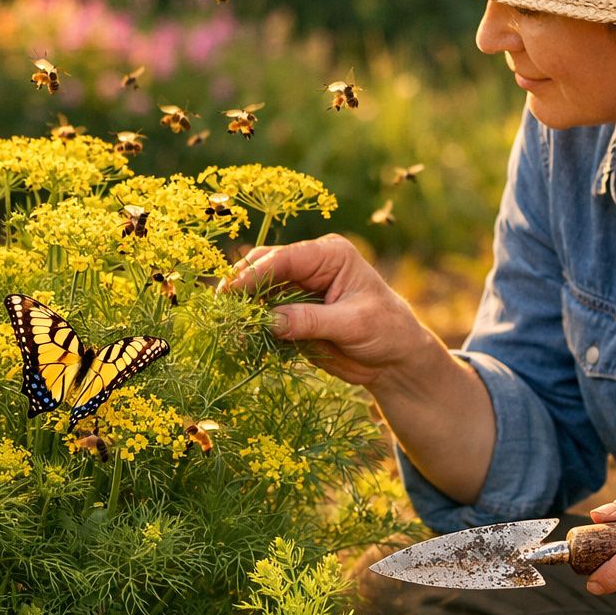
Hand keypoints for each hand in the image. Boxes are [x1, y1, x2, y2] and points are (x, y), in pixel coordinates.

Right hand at [217, 233, 437, 389]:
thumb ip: (310, 321)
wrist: (394, 359)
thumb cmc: (386, 331)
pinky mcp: (292, 313)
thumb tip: (269, 320)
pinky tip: (239, 335)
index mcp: (330, 255)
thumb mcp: (352, 324)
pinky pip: (263, 315)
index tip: (231, 292)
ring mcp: (298, 290)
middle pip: (264, 268)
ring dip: (244, 307)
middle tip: (221, 308)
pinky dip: (251, 325)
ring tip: (226, 324)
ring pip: (259, 292)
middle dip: (242, 286)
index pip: (284, 259)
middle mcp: (310, 266)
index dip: (255, 274)